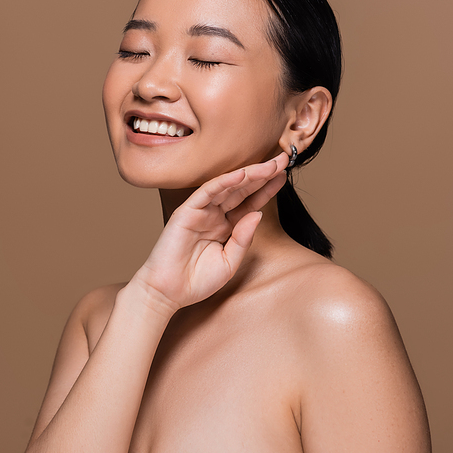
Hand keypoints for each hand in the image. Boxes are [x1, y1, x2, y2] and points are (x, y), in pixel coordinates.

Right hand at [131, 152, 288, 311]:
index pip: (250, 203)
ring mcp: (201, 211)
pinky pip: (207, 192)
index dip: (267, 189)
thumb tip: (258, 214)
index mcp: (225, 226)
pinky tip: (242, 174)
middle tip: (283, 159)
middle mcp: (214, 215)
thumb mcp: (230, 262)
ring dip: (249, 174)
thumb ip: (244, 238)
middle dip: (263, 174)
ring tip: (270, 165)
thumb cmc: (197, 281)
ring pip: (228, 187)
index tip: (284, 175)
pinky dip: (224, 182)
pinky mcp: (187, 211)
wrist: (168, 293)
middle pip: (242, 190)